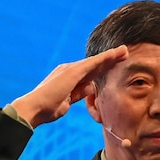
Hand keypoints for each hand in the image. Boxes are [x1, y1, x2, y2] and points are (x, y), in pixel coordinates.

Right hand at [11, 45, 127, 126]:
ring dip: (110, 56)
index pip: (91, 72)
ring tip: (124, 50)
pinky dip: (103, 59)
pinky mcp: (72, 72)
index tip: (116, 63)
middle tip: (124, 52)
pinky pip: (91, 64)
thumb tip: (90, 87)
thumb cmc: (48, 109)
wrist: (34, 108)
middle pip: (95, 64)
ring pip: (95, 61)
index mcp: (69, 78)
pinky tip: (114, 55)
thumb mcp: (68, 102)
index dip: (104, 67)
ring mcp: (70, 70)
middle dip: (110, 59)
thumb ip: (79, 94)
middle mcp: (69, 70)